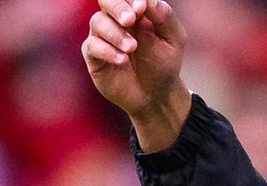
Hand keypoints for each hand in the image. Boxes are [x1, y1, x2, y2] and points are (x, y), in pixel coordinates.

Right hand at [82, 0, 190, 149]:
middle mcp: (116, 20)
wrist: (156, 95)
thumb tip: (146, 0)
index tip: (141, 8)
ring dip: (116, 34)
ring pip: (98, 22)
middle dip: (117, 7)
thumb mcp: (173, 40)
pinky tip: (122, 60)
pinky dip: (107, 51)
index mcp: (136, 12)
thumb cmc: (164, 64)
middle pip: (106, 1)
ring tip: (132, 48)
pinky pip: (92, 46)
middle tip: (130, 19)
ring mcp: (103, 37)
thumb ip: (164, 16)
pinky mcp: (94, 56)